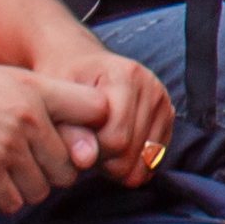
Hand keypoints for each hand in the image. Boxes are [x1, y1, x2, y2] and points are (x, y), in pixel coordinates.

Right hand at [0, 52, 118, 214]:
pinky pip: (10, 203)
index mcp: (34, 89)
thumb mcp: (7, 81)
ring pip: (41, 190)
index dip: (91, 127)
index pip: (96, 108)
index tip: (77, 137)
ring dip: (22, 187)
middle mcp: (25, 117)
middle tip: (23, 159)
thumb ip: (50, 103)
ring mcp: (5, 147)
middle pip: (69, 166)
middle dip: (50, 170)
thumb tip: (90, 149)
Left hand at [34, 25, 177, 185]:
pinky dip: (134, 162)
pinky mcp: (168, 113)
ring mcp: (162, 99)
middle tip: (85, 146)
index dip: (90, 151)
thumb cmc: (65, 80)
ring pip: (146, 159)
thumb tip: (86, 162)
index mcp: (125, 76)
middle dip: (104, 161)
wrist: (81, 60)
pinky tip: (116, 148)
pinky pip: (155, 158)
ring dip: (119, 163)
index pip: (116, 138)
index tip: (74, 141)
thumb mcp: (56, 100)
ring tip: (99, 145)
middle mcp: (151, 85)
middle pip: (132, 152)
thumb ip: (68, 132)